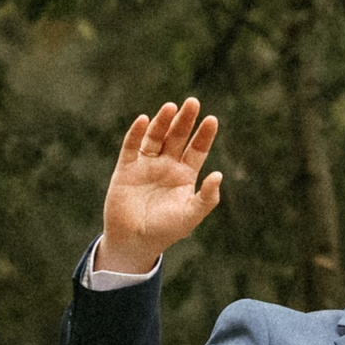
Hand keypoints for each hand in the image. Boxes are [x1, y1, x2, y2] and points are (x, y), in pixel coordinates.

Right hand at [96, 99, 222, 274]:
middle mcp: (166, 165)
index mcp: (185, 175)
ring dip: (162, 122)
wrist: (134, 242)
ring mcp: (146, 165)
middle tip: (193, 102)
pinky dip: (136, 133)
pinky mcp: (126, 168)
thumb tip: (218, 175)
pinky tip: (143, 120)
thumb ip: (206, 198)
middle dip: (185, 121)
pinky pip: (131, 147)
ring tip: (171, 107)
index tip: (212, 119)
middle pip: (177, 137)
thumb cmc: (166, 230)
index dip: (204, 135)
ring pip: (155, 137)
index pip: (197, 149)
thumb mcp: (190, 216)